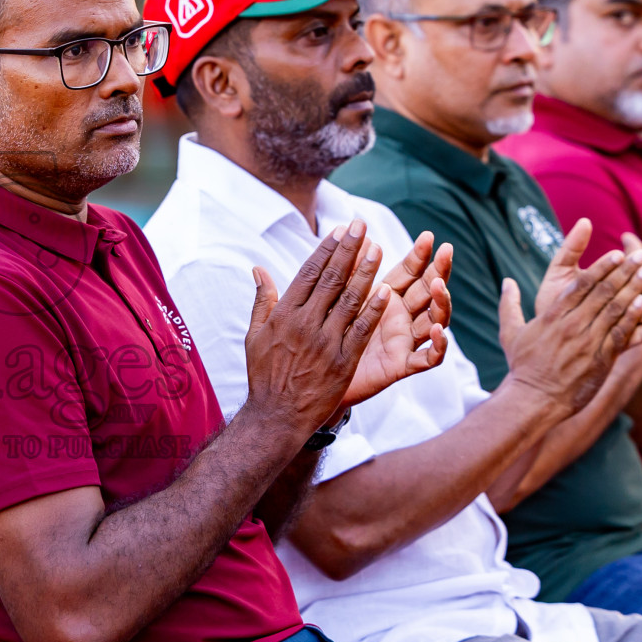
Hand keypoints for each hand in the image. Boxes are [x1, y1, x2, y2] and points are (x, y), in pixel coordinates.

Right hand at [242, 219, 389, 435]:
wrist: (276, 416)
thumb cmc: (264, 375)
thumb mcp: (254, 335)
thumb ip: (262, 300)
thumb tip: (257, 269)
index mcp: (284, 315)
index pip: (308, 273)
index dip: (326, 250)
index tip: (339, 230)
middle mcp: (305, 324)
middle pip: (331, 280)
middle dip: (348, 250)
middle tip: (361, 226)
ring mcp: (325, 343)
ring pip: (349, 300)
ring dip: (365, 272)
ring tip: (378, 248)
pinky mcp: (342, 361)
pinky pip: (361, 331)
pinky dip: (373, 311)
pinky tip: (386, 292)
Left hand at [345, 232, 450, 404]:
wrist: (316, 378)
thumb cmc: (328, 336)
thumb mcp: (338, 301)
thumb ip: (350, 273)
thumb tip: (362, 238)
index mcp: (387, 298)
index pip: (409, 272)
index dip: (420, 255)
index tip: (428, 236)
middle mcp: (401, 317)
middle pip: (428, 291)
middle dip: (439, 271)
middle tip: (447, 250)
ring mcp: (404, 341)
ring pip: (434, 320)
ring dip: (440, 303)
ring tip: (439, 287)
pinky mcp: (401, 365)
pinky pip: (427, 358)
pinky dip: (437, 345)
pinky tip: (437, 330)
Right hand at [499, 221, 641, 413]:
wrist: (533, 399)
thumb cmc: (522, 367)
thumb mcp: (510, 333)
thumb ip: (509, 305)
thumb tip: (506, 282)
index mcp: (552, 316)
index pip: (581, 285)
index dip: (601, 267)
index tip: (618, 254)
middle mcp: (571, 325)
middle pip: (602, 292)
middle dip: (624, 272)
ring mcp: (587, 342)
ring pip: (615, 309)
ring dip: (634, 289)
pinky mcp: (599, 359)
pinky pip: (621, 334)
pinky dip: (634, 318)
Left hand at [531, 218, 641, 347]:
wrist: (541, 336)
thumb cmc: (551, 300)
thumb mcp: (560, 273)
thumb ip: (572, 249)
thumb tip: (585, 220)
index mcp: (612, 281)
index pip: (640, 269)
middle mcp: (621, 301)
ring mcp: (621, 321)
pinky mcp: (616, 341)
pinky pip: (639, 335)